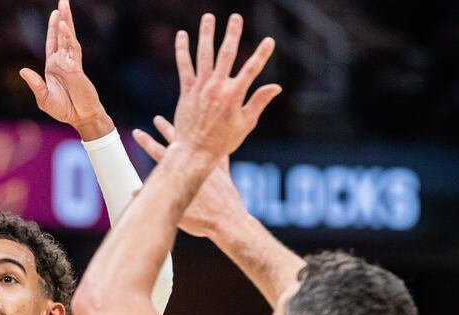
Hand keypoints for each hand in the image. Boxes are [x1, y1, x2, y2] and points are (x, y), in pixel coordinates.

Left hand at [19, 0, 112, 139]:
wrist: (81, 117)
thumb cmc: (63, 110)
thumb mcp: (44, 98)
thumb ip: (35, 84)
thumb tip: (23, 70)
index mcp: (53, 67)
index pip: (52, 43)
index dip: (52, 28)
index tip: (55, 14)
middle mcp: (63, 62)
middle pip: (61, 35)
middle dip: (62, 18)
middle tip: (63, 2)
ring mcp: (71, 63)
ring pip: (68, 38)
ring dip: (65, 21)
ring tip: (64, 5)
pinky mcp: (77, 68)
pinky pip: (72, 49)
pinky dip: (68, 37)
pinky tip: (64, 26)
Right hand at [133, 116, 245, 237]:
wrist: (228, 222)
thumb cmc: (201, 220)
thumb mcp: (173, 211)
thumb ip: (154, 198)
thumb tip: (135, 192)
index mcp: (179, 172)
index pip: (157, 152)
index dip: (145, 142)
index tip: (136, 132)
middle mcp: (194, 164)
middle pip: (176, 142)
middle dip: (164, 129)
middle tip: (156, 118)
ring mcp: (210, 166)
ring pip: (198, 142)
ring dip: (189, 132)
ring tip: (185, 120)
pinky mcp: (223, 172)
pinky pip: (221, 155)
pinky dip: (219, 146)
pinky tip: (221, 138)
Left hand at [172, 14, 280, 157]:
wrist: (194, 153)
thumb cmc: (222, 142)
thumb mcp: (245, 124)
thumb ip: (259, 102)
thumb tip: (276, 87)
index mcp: (234, 96)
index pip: (252, 69)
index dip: (262, 54)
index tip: (269, 41)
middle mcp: (217, 88)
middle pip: (226, 54)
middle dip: (232, 34)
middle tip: (235, 17)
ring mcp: (200, 88)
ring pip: (204, 55)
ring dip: (206, 34)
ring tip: (208, 17)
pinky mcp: (186, 91)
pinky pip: (184, 66)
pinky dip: (182, 50)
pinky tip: (181, 35)